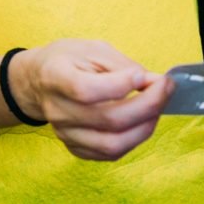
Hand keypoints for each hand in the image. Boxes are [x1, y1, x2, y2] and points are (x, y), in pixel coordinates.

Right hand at [9, 40, 170, 160]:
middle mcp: (56, 110)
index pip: (86, 90)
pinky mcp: (74, 147)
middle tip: (165, 89)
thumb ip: (124, 66)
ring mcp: (64, 133)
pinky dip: (132, 140)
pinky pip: (110, 154)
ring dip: (145, 127)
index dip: (121, 85)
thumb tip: (154, 84)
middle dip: (148, 106)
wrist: (39, 80)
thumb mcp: (92, 49)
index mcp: (54, 76)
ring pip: (112, 145)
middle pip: (108, 120)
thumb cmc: (68, 60)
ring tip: (156, 108)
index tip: (146, 76)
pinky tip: (139, 122)